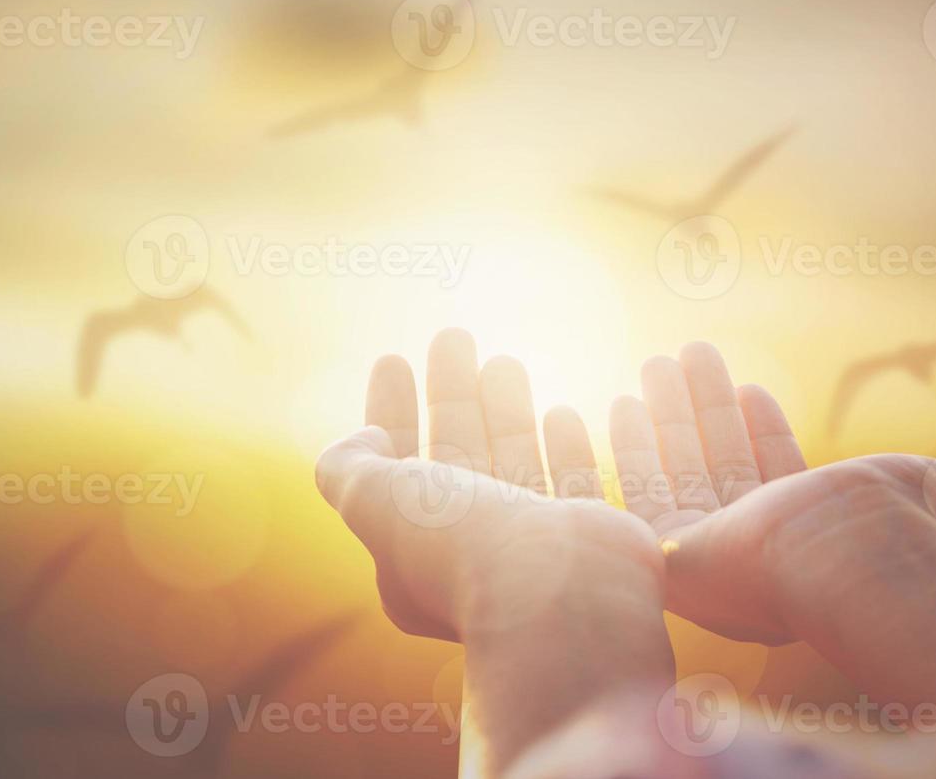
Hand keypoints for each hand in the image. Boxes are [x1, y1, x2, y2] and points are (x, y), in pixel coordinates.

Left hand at [316, 328, 667, 643]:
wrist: (563, 599)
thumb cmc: (466, 548)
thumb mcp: (379, 503)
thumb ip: (349, 469)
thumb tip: (363, 439)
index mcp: (412, 552)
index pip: (393, 466)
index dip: (388, 411)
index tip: (392, 358)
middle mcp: (470, 553)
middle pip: (455, 453)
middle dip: (450, 393)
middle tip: (454, 336)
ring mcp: (530, 548)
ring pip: (511, 460)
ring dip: (503, 407)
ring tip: (503, 358)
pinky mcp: (586, 538)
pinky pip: (571, 481)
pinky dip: (562, 445)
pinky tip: (561, 408)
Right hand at [610, 341, 935, 643]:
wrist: (841, 564)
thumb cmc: (886, 526)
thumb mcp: (926, 493)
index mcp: (807, 536)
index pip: (773, 472)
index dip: (758, 430)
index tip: (748, 385)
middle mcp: (754, 550)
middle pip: (717, 464)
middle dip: (701, 409)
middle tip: (683, 355)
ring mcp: (708, 557)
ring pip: (676, 472)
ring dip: (665, 415)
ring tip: (655, 363)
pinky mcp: (666, 557)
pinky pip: (631, 496)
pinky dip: (619, 449)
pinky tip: (616, 403)